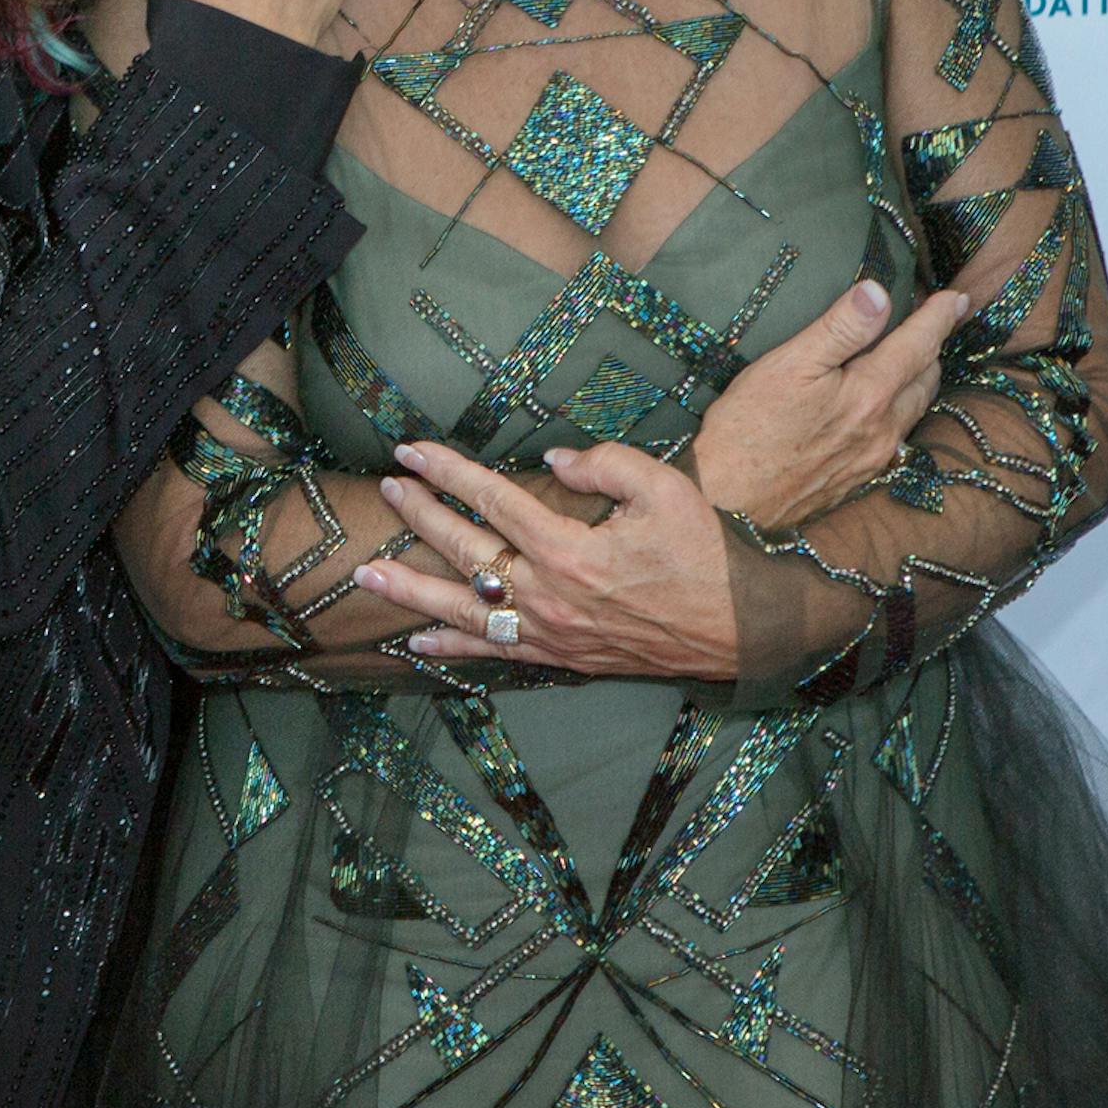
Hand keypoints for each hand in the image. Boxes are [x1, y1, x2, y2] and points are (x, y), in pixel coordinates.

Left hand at [355, 440, 735, 679]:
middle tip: (389, 488)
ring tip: (366, 575)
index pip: (493, 499)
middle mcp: (549, 595)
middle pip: (467, 550)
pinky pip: (494, 654)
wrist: (741, 626)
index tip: (412, 450)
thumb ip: (606, 464)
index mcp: (569, 549)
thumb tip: (556, 462)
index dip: (448, 470)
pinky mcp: (561, 656)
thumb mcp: (665, 488)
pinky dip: (453, 648)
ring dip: (411, 592)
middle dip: (421, 516)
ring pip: (465, 610)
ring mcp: (551, 632)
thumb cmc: (705, 552)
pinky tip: (416, 642)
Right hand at [692, 277, 972, 532]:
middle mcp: (882, 431)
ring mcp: (873, 461)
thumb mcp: (786, 366)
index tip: (957, 297)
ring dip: (921, 378)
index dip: (939, 316)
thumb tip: (878, 292)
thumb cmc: (745, 431)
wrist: (727, 507)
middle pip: (926, 379)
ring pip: (914, 410)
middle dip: (934, 345)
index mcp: (869, 395)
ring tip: (916, 355)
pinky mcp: (857, 482)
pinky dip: (902, 409)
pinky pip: (897, 437)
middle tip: (934, 320)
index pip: (919, 344)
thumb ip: (838, 329)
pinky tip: (885, 406)